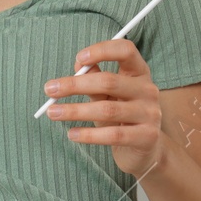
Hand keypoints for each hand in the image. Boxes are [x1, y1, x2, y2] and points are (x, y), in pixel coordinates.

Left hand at [44, 39, 164, 177]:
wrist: (145, 150)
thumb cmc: (121, 117)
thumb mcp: (107, 96)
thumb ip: (94, 78)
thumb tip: (78, 64)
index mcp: (139, 73)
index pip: (126, 50)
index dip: (102, 50)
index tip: (79, 58)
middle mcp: (148, 90)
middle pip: (109, 81)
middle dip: (75, 85)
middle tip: (50, 90)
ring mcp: (150, 114)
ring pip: (108, 110)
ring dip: (75, 111)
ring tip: (53, 113)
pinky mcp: (147, 137)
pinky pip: (113, 135)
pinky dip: (89, 135)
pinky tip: (72, 134)